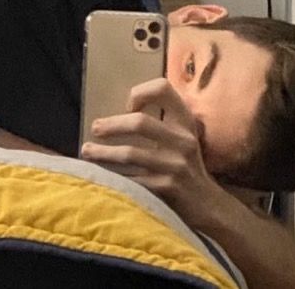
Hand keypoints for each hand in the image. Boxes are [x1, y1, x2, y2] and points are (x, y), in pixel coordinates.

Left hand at [79, 78, 225, 226]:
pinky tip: (100, 175)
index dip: (141, 93)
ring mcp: (176, 165)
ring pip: (130, 154)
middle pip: (140, 123)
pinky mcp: (167, 188)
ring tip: (86, 151)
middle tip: (95, 129)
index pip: (163, 89)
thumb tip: (116, 114)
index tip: (128, 108)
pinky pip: (132, 180)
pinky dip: (112, 176)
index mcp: (185, 121)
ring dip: (103, 153)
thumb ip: (159, 122)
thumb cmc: (184, 166)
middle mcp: (183, 140)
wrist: (207, 205)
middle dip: (111, 126)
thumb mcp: (180, 138)